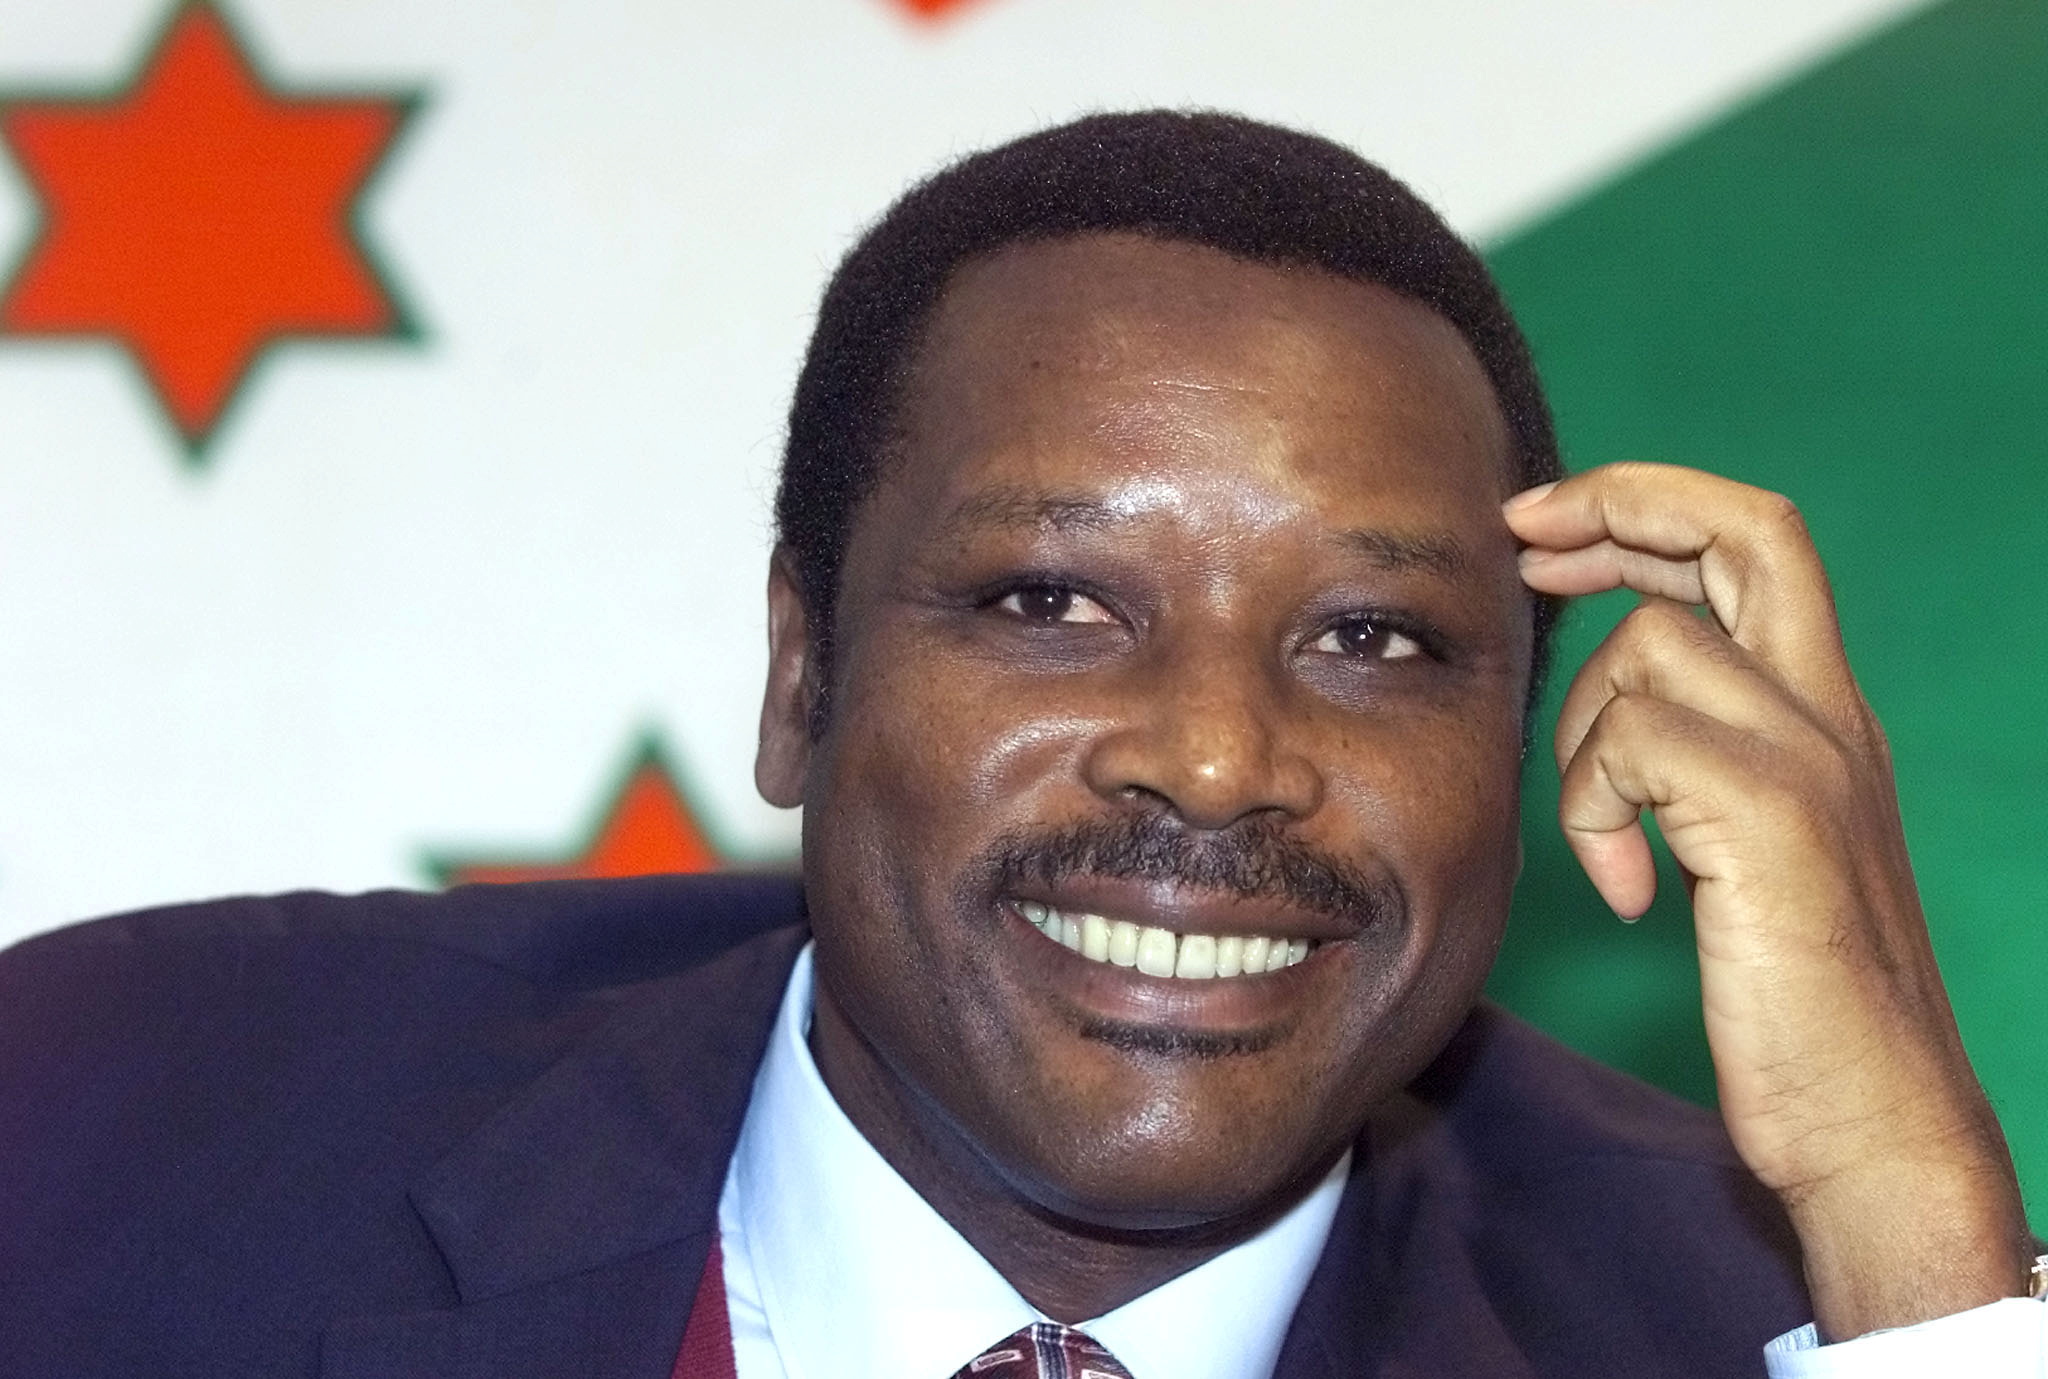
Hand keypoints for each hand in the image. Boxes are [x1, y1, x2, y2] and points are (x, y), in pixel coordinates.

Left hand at [1504, 462, 2030, 1339]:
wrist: (1873, 1119)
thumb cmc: (1793, 998)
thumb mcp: (1739, 847)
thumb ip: (1695, 761)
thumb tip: (1606, 705)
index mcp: (1823, 715)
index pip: (1757, 543)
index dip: (1648, 506)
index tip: (1545, 528)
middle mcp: (1831, 717)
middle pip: (1748, 529)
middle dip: (1620, 504)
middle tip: (1522, 537)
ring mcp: (1812, 761)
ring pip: (1652, 646)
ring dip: (1583, 735)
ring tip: (1607, 844)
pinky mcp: (1775, 820)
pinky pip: (1633, 742)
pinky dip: (1593, 813)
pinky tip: (1626, 897)